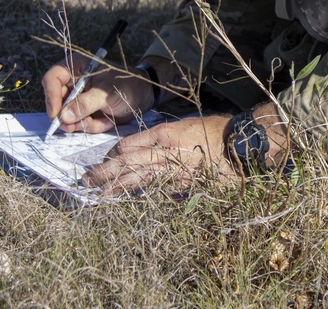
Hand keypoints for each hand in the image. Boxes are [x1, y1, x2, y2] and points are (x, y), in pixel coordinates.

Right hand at [42, 56, 153, 133]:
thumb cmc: (127, 85)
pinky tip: (107, 121)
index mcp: (75, 66)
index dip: (50, 97)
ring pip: (66, 117)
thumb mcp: (107, 93)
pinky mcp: (83, 112)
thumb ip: (85, 104)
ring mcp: (77, 98)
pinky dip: (91, 126)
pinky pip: (78, 124)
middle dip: (67, 117)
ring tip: (104, 120)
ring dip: (83, 124)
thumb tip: (64, 116)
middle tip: (77, 127)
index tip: (57, 115)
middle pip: (55, 101)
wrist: (143, 96)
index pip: (52, 79)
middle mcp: (72, 82)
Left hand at [82, 115, 233, 195]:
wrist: (240, 143)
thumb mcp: (186, 126)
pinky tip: (130, 200)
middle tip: (87, 181)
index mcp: (164, 133)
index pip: (129, 145)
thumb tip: (147, 151)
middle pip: (127, 162)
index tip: (105, 161)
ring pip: (138, 178)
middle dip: (105, 172)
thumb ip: (165, 138)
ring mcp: (174, 169)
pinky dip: (145, 193)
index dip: (113, 154)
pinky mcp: (185, 184)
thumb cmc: (215, 131)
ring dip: (118, 187)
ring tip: (101, 195)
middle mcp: (164, 151)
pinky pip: (160, 189)